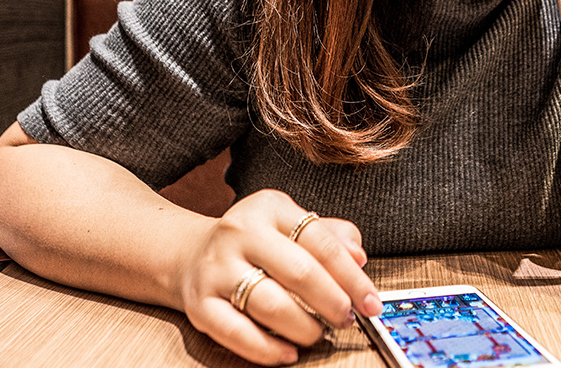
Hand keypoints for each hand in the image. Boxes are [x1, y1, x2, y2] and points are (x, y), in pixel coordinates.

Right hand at [175, 190, 379, 364]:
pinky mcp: (199, 303)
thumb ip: (330, 235)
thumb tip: (359, 256)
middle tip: (347, 320)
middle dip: (333, 303)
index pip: (321, 243)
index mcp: (268, 208)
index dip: (353, 277)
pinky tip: (288, 353)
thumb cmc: (254, 244)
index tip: (371, 302)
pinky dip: (268, 349)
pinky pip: (237, 332)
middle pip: (299, 272)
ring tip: (318, 334)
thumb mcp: (290, 225)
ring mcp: (216, 268)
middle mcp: (239, 232)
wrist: (190, 254)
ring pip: (270, 304)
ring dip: (304, 328)